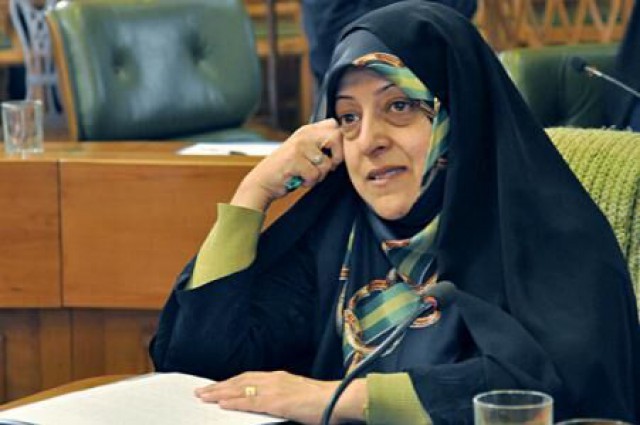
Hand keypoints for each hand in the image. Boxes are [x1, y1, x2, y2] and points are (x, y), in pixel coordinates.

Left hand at [194, 371, 365, 424]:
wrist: (338, 398)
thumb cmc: (322, 401)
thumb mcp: (296, 394)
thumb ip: (279, 396)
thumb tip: (265, 403)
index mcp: (279, 377)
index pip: (247, 378)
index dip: (229, 382)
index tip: (216, 386)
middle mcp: (274, 379)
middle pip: (239, 381)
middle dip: (219, 386)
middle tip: (201, 391)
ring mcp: (274, 389)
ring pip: (240, 389)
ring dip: (220, 392)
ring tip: (204, 396)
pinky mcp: (277, 401)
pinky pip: (250, 401)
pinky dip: (234, 402)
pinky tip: (222, 404)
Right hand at [231, 119, 343, 211]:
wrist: (263, 182)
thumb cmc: (288, 170)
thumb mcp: (304, 151)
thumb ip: (320, 145)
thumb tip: (346, 146)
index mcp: (308, 130)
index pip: (335, 125)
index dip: (340, 142)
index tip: (332, 156)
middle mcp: (304, 134)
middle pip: (337, 137)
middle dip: (336, 158)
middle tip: (324, 168)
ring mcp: (298, 146)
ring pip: (327, 163)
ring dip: (319, 176)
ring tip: (306, 175)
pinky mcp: (294, 160)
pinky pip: (315, 175)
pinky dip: (309, 183)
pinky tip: (299, 180)